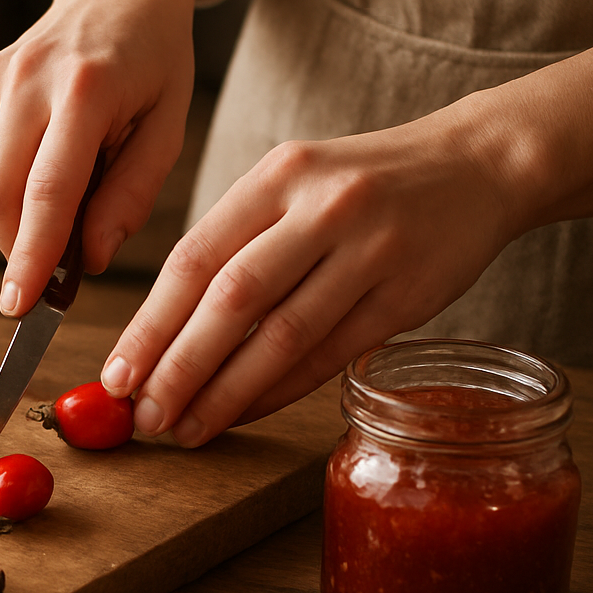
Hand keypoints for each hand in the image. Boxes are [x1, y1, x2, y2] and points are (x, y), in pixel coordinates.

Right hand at [0, 0, 228, 316]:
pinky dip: (14, 190)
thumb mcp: (169, 126)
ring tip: (69, 211)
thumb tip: (88, 259)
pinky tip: (51, 174)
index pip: (48, 191)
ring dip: (18, 222)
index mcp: (86, 89)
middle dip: (17, 250)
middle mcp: (30, 80)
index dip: (31, 256)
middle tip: (51, 283)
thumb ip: (130, 196)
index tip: (21, 306)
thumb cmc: (155, 58)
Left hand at [101, 113, 518, 445]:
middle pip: (232, 299)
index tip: (116, 374)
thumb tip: (161, 329)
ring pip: (283, 335)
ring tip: (184, 428)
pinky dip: (280, 390)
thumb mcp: (291, 183)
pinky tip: (243, 414)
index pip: (195, 258)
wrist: (476, 164)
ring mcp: (370, 250)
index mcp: (276, 176)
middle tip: (142, 414)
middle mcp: (321, 208)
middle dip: (178, 366)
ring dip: (226, 392)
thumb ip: (234, 242)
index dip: (150, 323)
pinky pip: (332, 354)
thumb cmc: (359, 185)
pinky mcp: (409, 294)